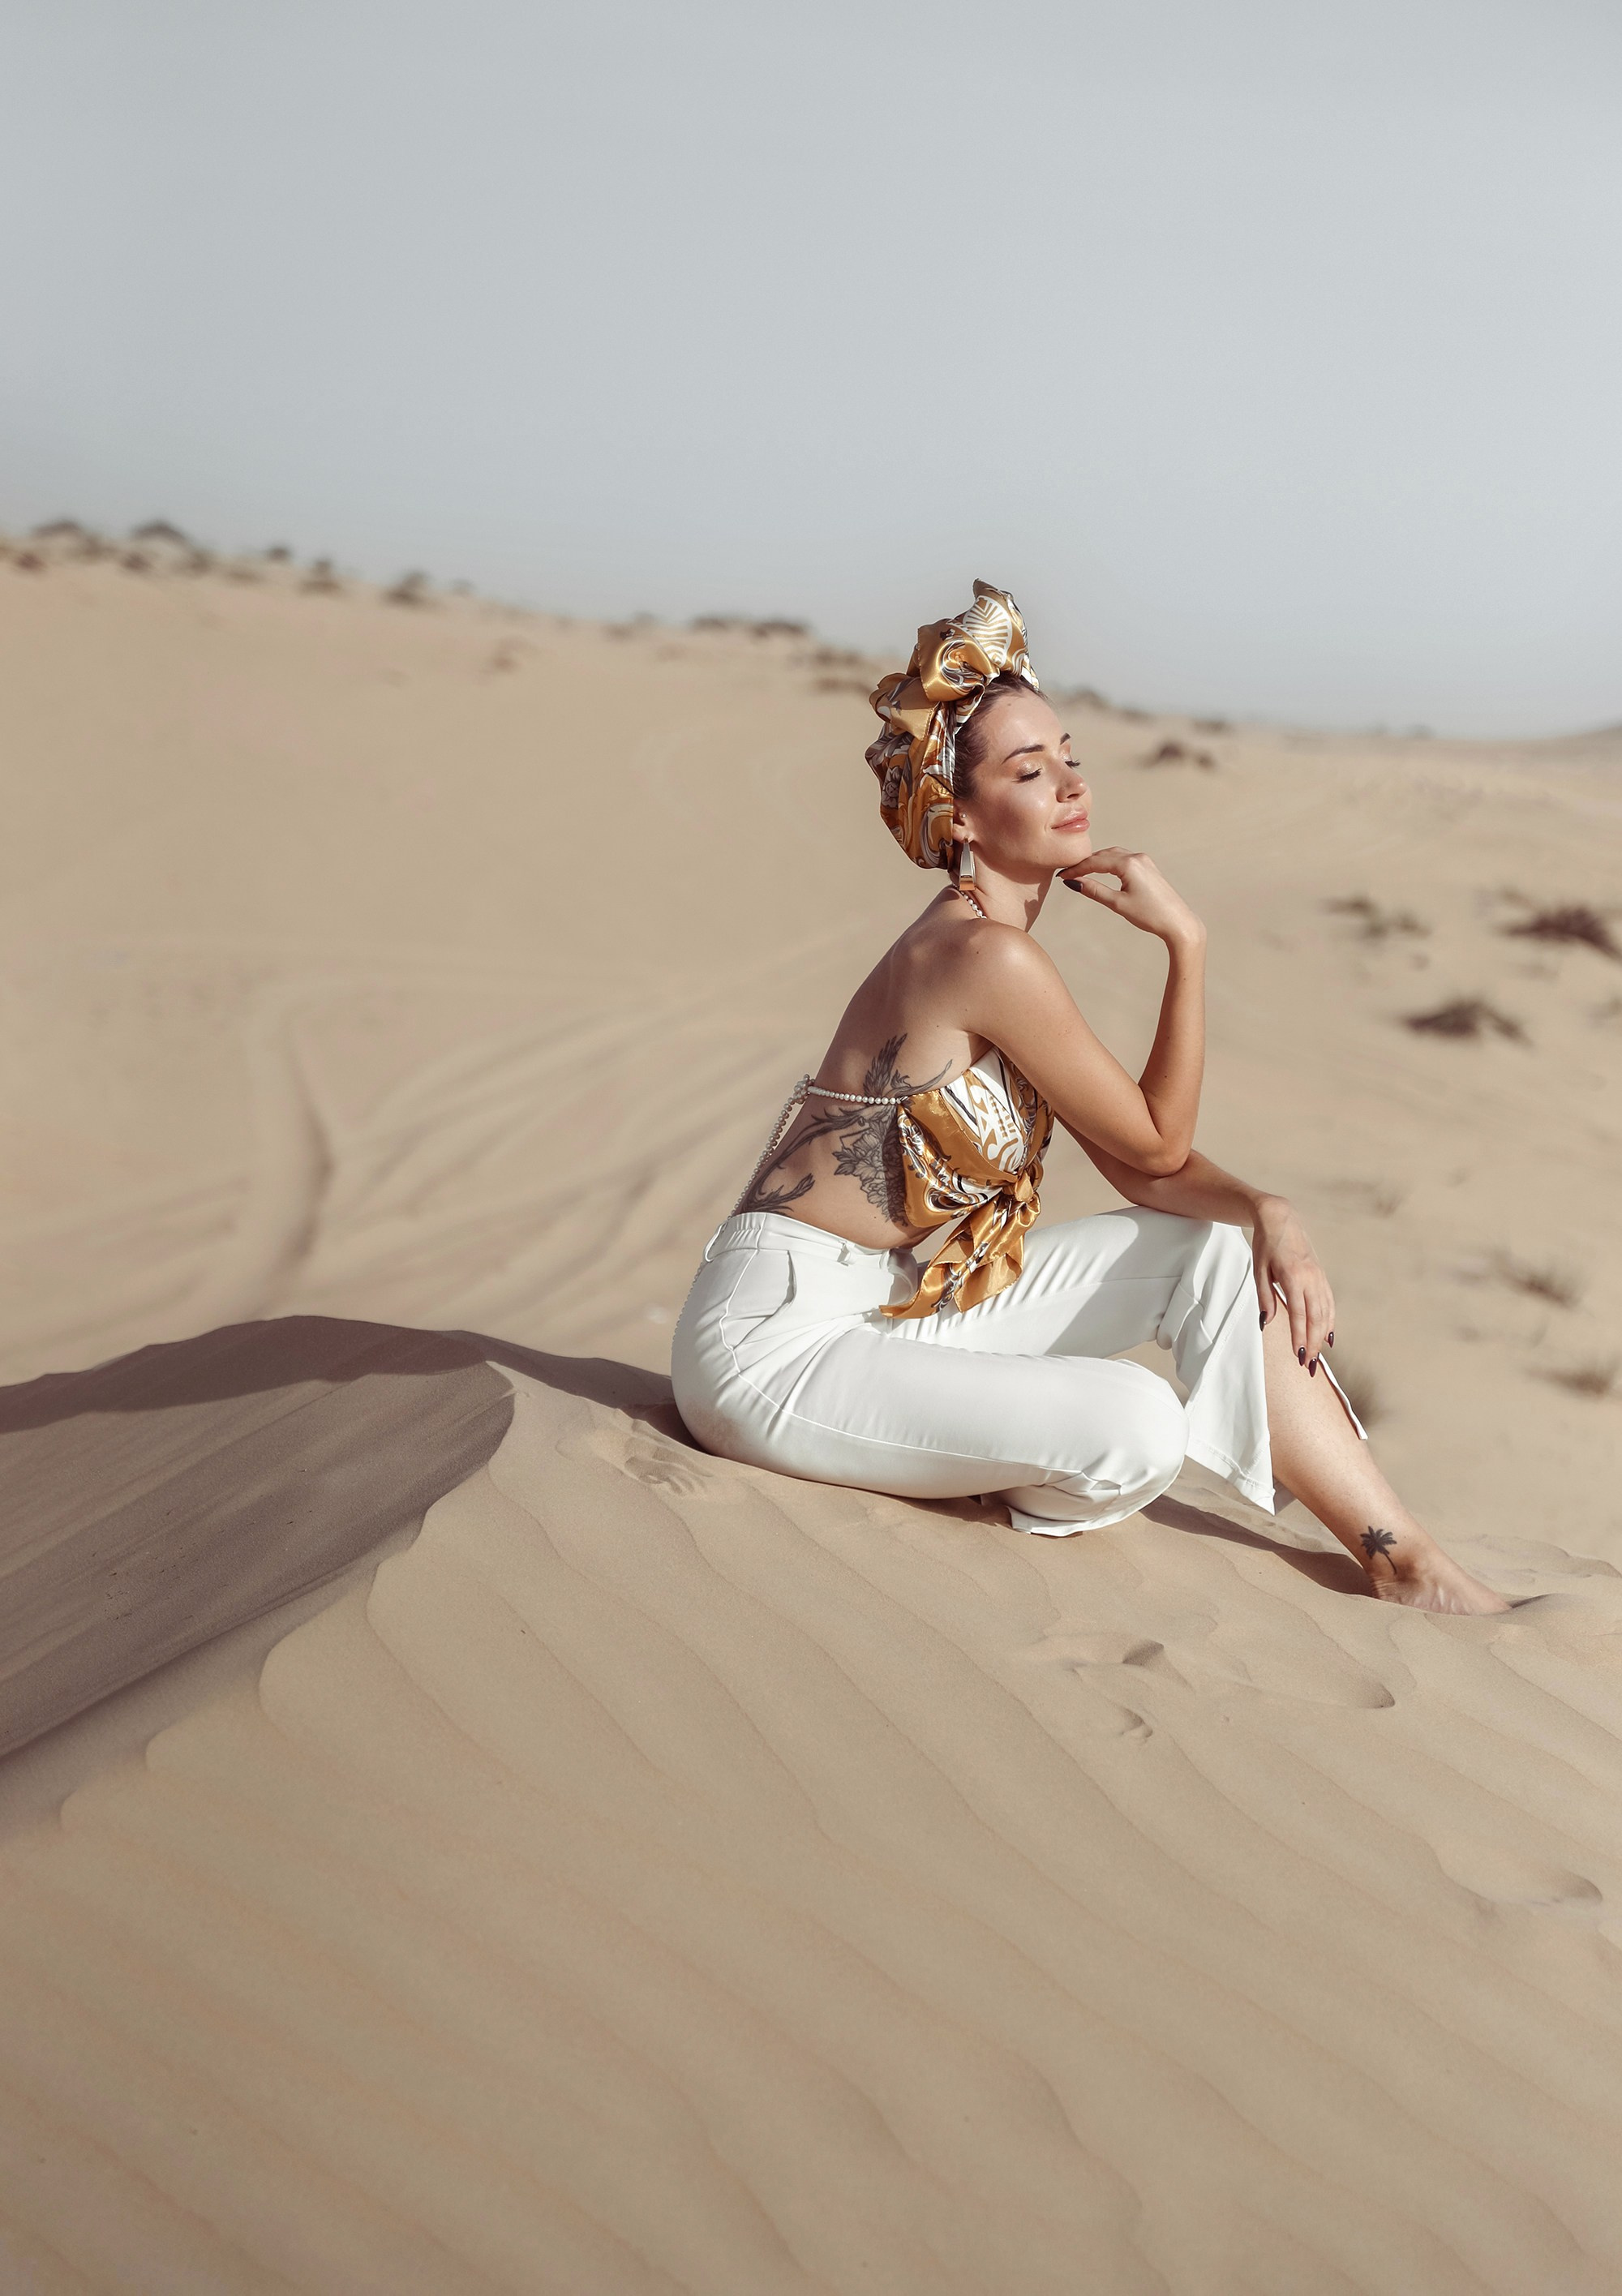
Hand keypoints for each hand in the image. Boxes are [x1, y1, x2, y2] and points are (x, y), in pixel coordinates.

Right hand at [1061, 848, 1204, 944]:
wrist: (1177, 922)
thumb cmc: (1150, 915)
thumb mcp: (1118, 904)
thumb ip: (1095, 891)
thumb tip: (1074, 883)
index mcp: (1129, 864)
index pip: (1095, 862)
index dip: (1076, 869)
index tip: (1062, 876)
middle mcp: (1137, 858)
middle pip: (1104, 855)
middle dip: (1085, 863)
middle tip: (1068, 874)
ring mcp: (1145, 861)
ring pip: (1114, 856)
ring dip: (1097, 862)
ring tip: (1082, 872)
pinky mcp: (1149, 868)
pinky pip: (1124, 860)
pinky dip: (1109, 864)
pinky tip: (1102, 871)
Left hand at [1253, 1195, 1335, 1368]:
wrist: (1281, 1219)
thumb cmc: (1265, 1245)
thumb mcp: (1258, 1270)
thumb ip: (1264, 1297)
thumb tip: (1267, 1323)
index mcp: (1294, 1277)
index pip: (1299, 1314)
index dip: (1300, 1336)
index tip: (1299, 1355)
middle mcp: (1311, 1279)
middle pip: (1316, 1318)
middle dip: (1314, 1344)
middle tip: (1310, 1366)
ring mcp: (1319, 1278)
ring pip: (1326, 1313)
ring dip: (1323, 1337)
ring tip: (1319, 1357)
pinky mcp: (1321, 1277)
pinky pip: (1329, 1304)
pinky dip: (1330, 1322)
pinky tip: (1329, 1337)